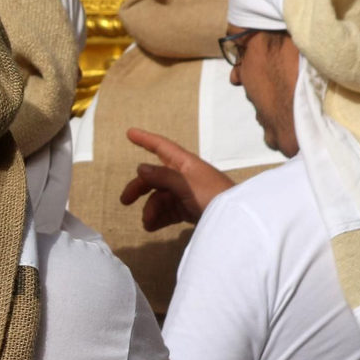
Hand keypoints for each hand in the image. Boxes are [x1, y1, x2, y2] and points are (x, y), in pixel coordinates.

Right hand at [119, 128, 233, 230]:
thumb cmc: (213, 196)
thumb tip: (140, 168)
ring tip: (148, 223)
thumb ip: (163, 176)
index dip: (145, 140)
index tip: (129, 133)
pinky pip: (167, 211)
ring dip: (150, 209)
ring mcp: (185, 194)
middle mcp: (183, 176)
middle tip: (124, 201)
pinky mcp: (188, 209)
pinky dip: (158, 218)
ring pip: (159, 198)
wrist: (235, 219)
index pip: (162, 147)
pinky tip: (152, 227)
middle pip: (154, 177)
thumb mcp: (186, 184)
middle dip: (139, 188)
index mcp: (185, 164)